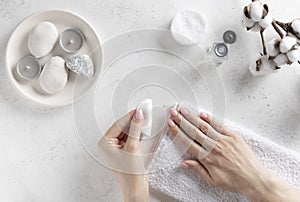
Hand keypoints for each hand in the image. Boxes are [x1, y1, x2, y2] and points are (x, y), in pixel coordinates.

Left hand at [98, 109, 148, 201]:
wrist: (136, 187)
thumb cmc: (130, 173)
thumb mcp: (133, 147)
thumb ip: (136, 129)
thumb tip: (138, 115)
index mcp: (105, 143)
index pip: (118, 124)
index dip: (130, 116)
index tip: (139, 109)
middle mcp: (109, 144)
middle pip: (123, 127)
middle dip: (134, 120)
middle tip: (144, 112)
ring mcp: (117, 147)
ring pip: (128, 131)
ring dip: (137, 126)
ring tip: (146, 119)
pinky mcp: (125, 150)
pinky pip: (131, 137)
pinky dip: (137, 133)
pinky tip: (144, 129)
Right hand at [168, 107, 299, 201]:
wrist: (255, 179)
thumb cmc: (235, 181)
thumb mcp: (213, 181)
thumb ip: (198, 170)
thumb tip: (185, 163)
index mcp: (207, 158)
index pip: (188, 142)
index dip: (178, 132)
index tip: (171, 124)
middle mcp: (214, 147)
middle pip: (193, 131)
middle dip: (181, 120)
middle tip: (173, 112)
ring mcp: (224, 140)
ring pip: (204, 126)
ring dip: (192, 117)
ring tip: (184, 110)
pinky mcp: (233, 136)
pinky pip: (219, 125)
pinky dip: (210, 119)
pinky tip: (203, 114)